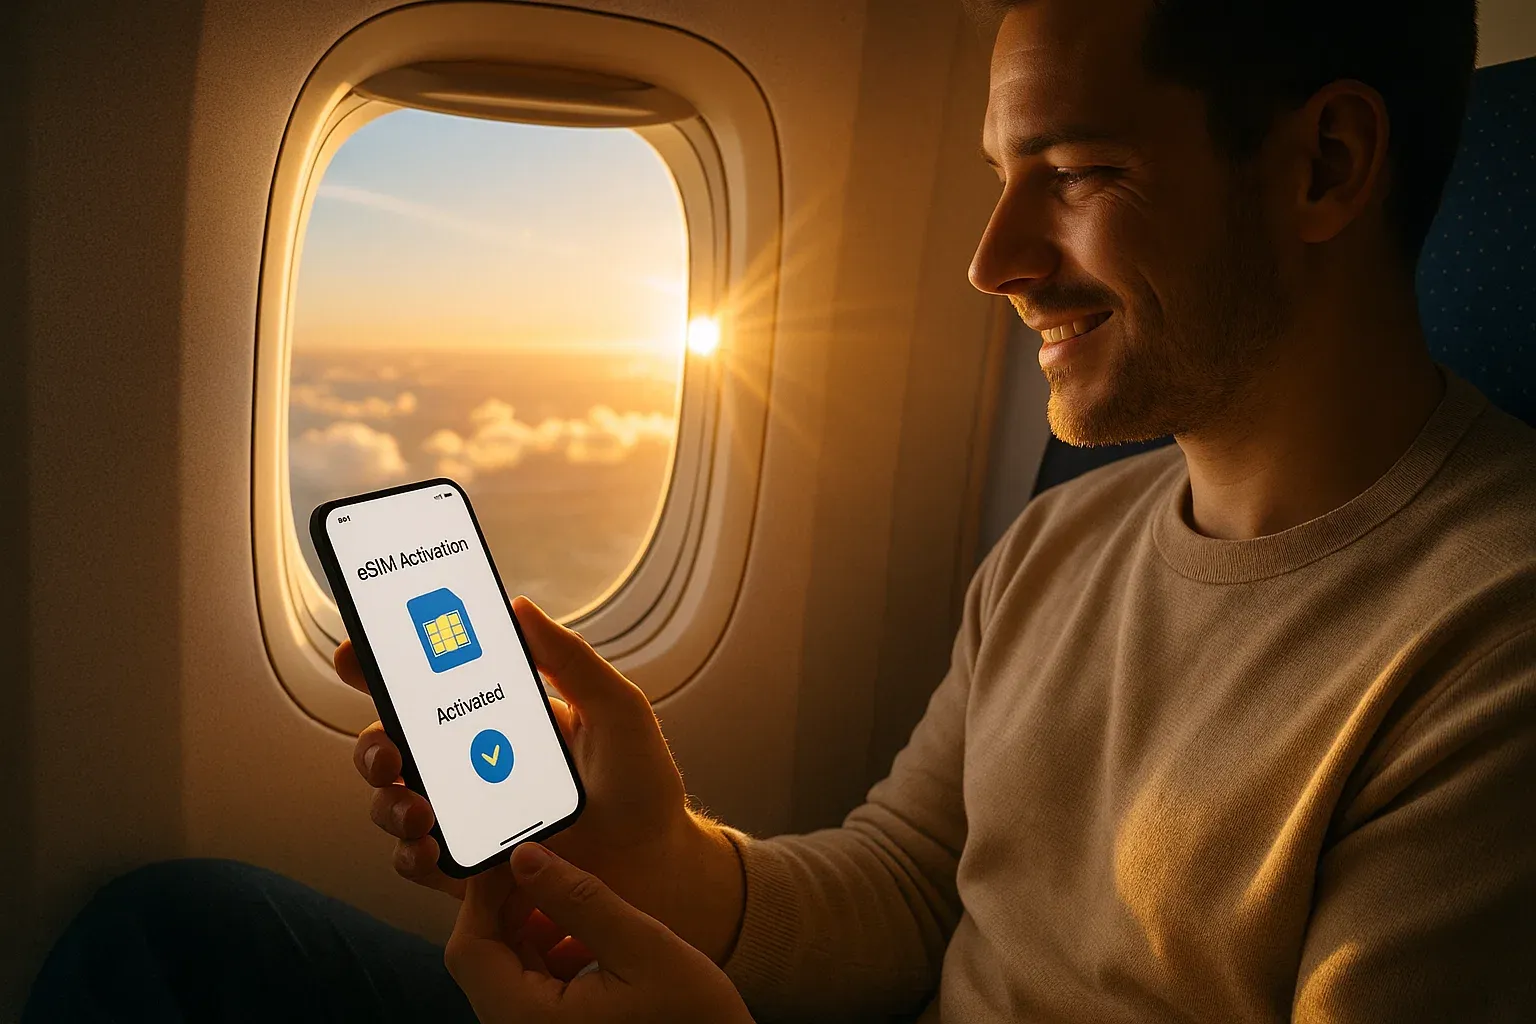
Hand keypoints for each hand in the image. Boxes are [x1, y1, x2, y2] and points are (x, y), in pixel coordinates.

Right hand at [338, 596, 744, 959]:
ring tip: (418, 810)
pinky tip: (428, 849)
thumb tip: (519, 606)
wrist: (659, 866)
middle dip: (372, 745)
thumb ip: (570, 661)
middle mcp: (470, 764)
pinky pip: (418, 862)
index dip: (382, 668)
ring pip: (393, 803)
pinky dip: (409, 855)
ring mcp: (466, 817)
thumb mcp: (617, 710)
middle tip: (390, 752)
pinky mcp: (470, 869)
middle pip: (392, 746)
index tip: (354, 653)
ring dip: (387, 803)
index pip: (428, 686)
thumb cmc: (642, 784)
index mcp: (498, 717)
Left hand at [446, 843, 753, 1023]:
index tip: (511, 847)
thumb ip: (579, 899)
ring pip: (507, 965)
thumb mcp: (641, 946)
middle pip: (484, 957)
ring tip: (573, 887)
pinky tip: (588, 927)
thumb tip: (523, 856)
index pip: (471, 949)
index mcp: (530, 1021)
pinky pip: (532, 981)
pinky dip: (550, 947)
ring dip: (532, 921)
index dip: (483, 893)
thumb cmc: (692, 1016)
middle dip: (510, 902)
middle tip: (545, 857)